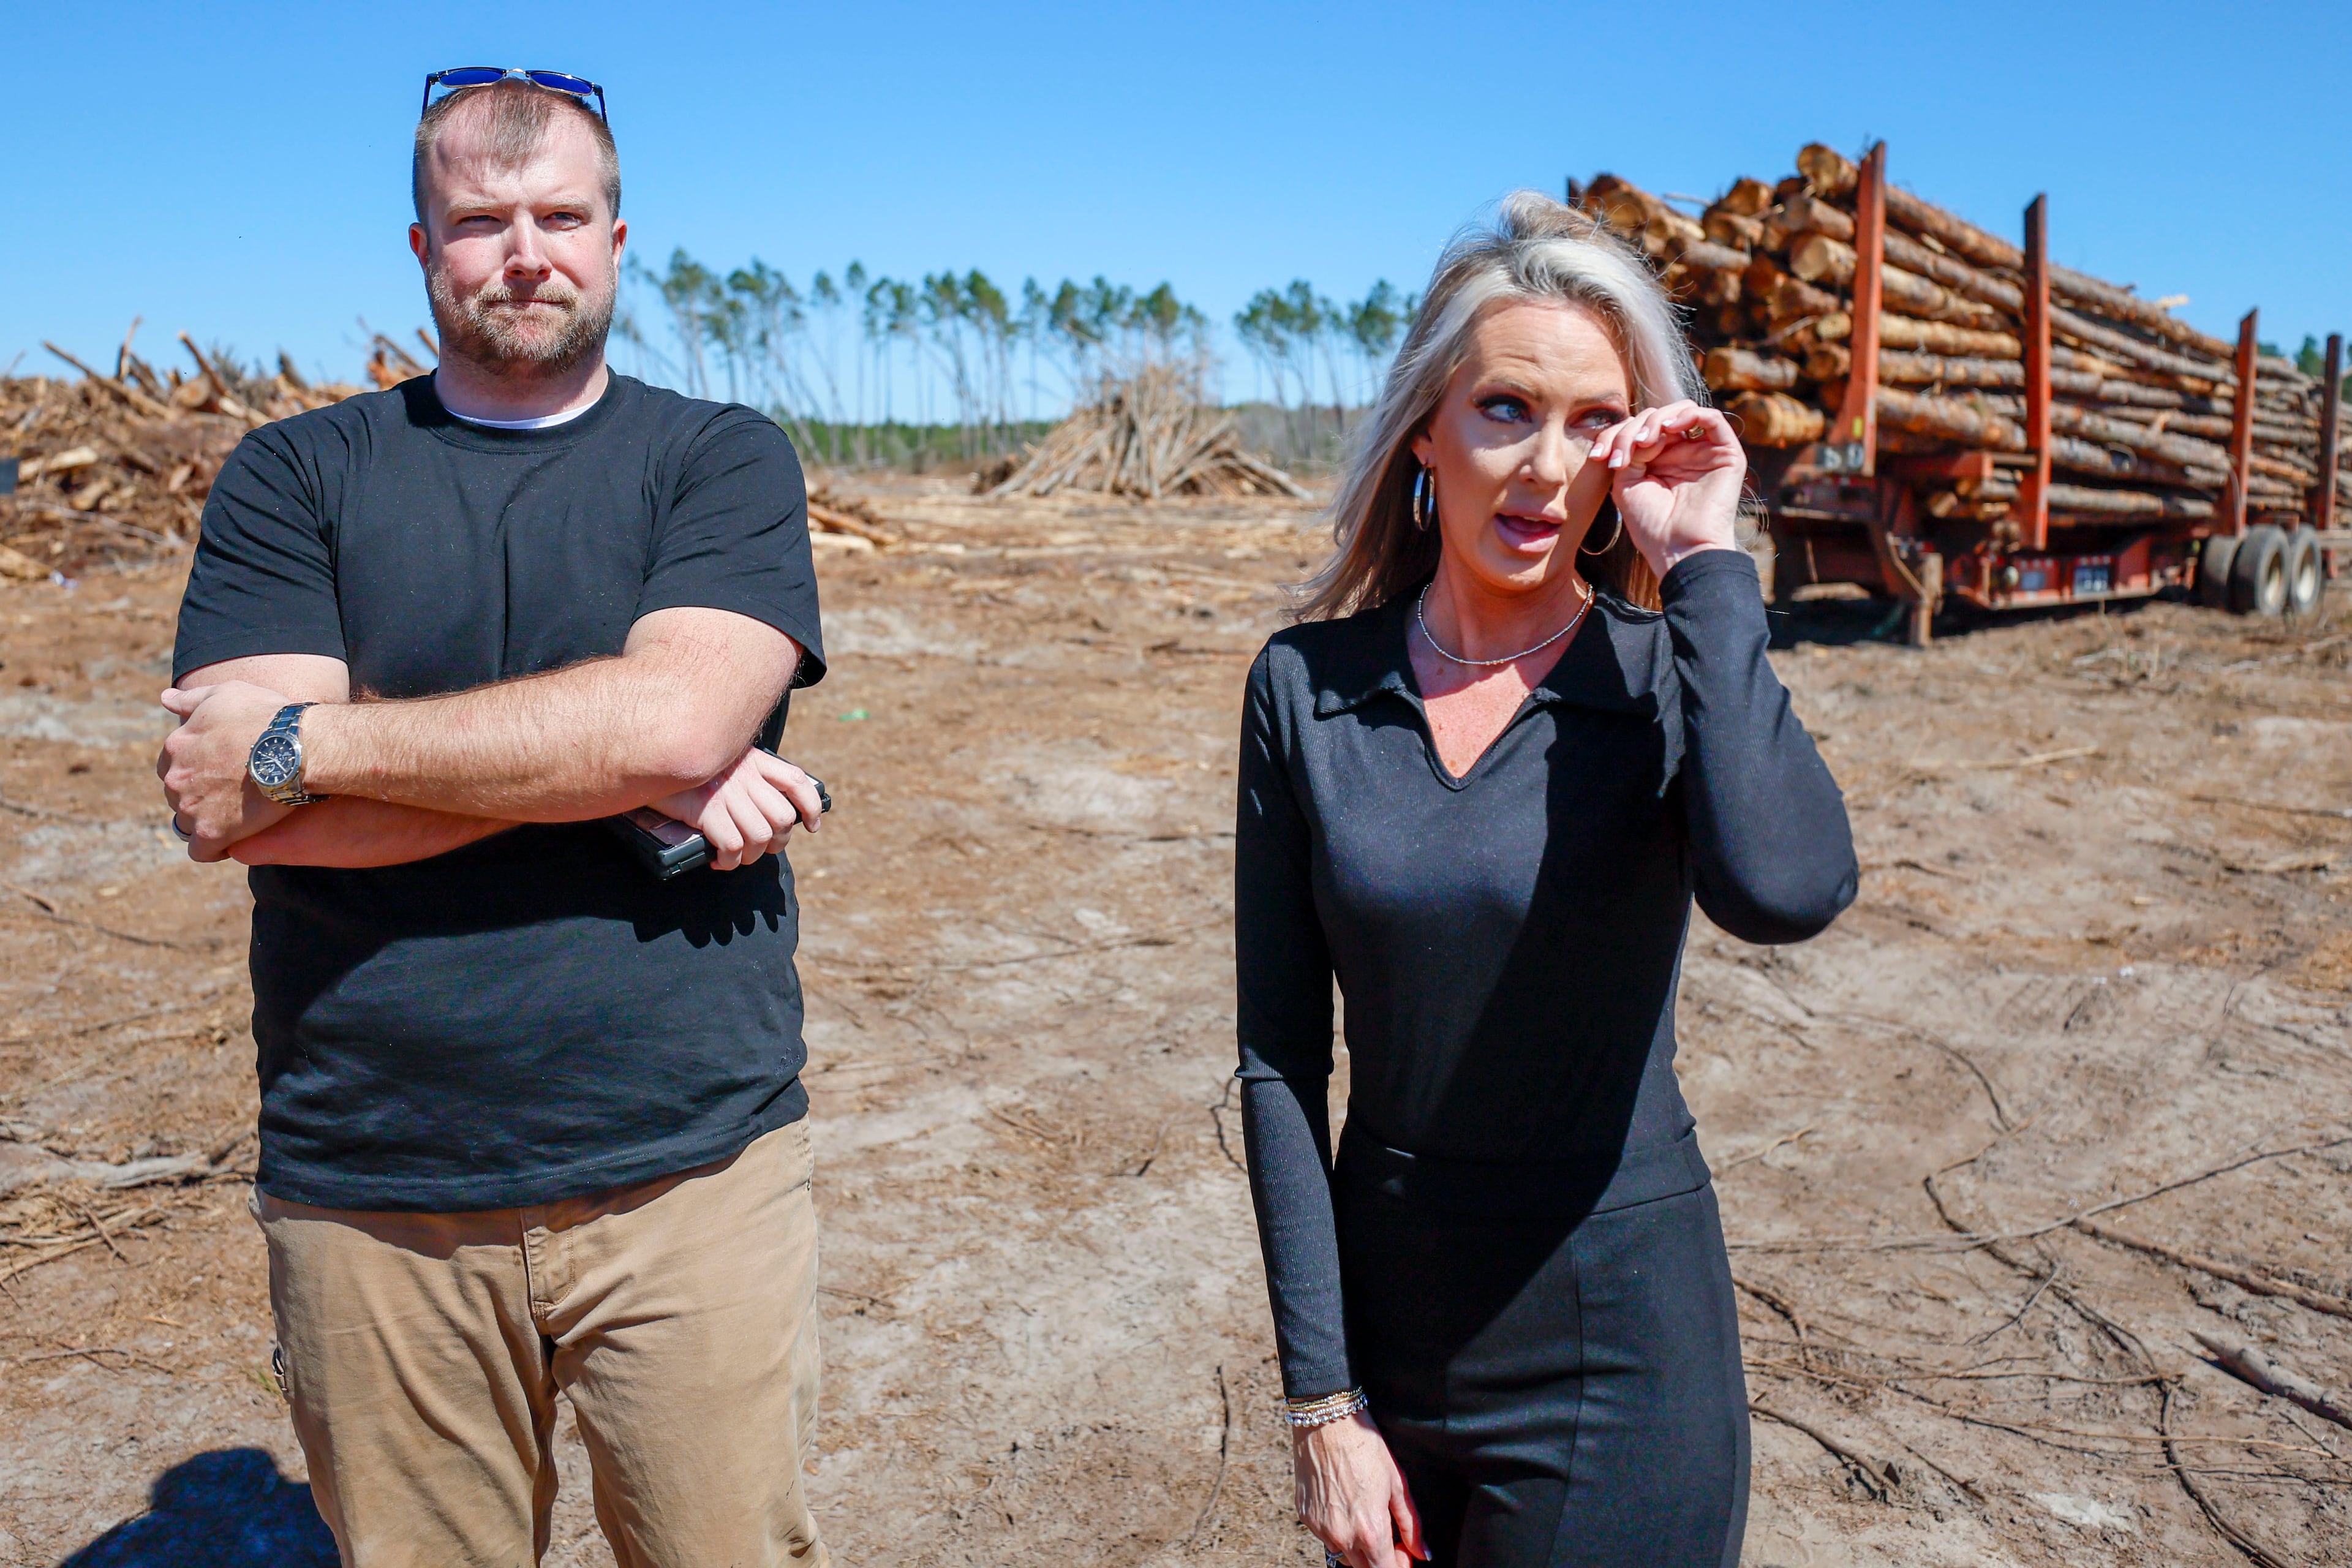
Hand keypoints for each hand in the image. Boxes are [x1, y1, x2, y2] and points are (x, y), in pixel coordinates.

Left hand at [157, 682, 296, 860]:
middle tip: (234, 792)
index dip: (197, 769)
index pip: (173, 765)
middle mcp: (176, 778)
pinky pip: (202, 851)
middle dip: (200, 794)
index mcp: (176, 746)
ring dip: (208, 820)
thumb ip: (191, 699)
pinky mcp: (212, 832)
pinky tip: (233, 840)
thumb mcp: (224, 694)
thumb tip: (164, 699)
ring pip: (188, 822)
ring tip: (239, 815)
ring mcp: (191, 807)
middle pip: (179, 794)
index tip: (221, 771)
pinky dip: (214, 848)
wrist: (294, 747)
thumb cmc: (264, 716)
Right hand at [649, 748, 823, 871]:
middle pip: (783, 818)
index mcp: (754, 761)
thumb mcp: (723, 764)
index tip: (811, 825)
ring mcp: (728, 793)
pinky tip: (720, 861)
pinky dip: (730, 861)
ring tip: (736, 857)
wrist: (651, 760)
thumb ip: (747, 779)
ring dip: (752, 856)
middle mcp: (746, 775)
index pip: (796, 781)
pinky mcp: (707, 810)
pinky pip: (733, 846)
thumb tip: (769, 814)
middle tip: (761, 849)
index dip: (811, 807)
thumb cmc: (687, 771)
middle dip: (777, 843)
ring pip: (761, 837)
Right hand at [1294, 1413, 1426, 1566]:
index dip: (1401, 1565)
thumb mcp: (1397, 1483)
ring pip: (1345, 1557)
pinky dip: (1339, 1532)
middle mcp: (1343, 1537)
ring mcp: (1321, 1529)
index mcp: (1370, 1531)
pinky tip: (1345, 1505)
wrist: (1326, 1421)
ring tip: (1366, 1518)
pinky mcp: (1306, 1518)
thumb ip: (1412, 1524)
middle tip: (1390, 1536)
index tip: (1405, 1551)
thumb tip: (1423, 1553)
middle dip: (1382, 1559)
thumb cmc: (1365, 1447)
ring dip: (1360, 1549)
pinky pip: (1326, 1538)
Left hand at [1590, 399, 1744, 578]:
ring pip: (1682, 412)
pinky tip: (1667, 429)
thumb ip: (1629, 450)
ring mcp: (1705, 451)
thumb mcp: (1627, 483)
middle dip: (1632, 429)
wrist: (1679, 550)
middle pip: (1657, 417)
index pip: (1639, 428)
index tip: (1599, 457)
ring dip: (1656, 420)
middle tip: (1622, 454)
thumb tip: (1637, 428)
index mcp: (1660, 460)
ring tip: (1643, 442)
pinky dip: (1686, 415)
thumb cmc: (1652, 525)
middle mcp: (1683, 452)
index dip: (1616, 435)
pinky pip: (1711, 418)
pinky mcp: (1727, 454)